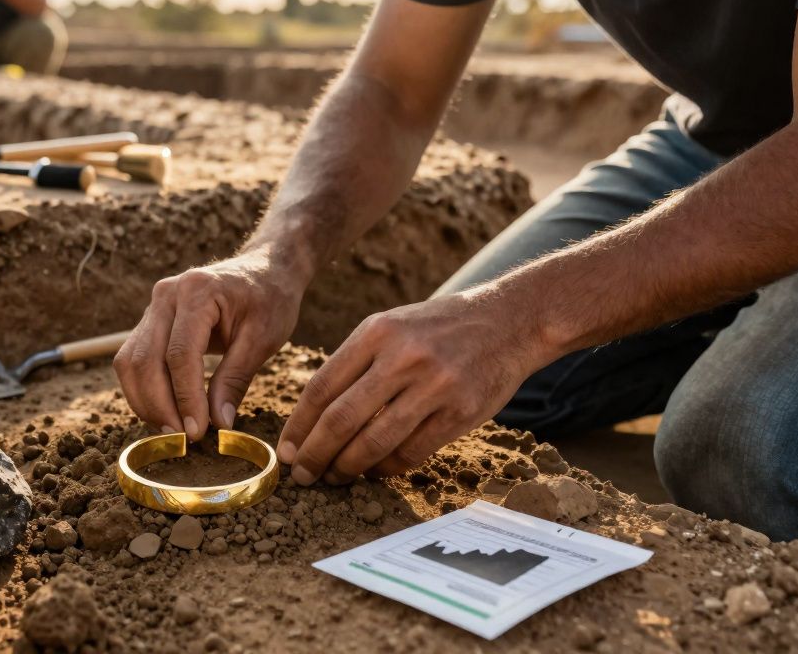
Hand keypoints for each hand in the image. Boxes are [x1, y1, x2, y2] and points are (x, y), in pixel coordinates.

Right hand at [114, 246, 308, 440]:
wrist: (264, 271)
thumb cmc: (269, 301)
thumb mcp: (263, 339)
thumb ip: (235, 380)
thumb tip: (218, 424)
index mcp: (197, 291)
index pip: (179, 354)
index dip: (185, 398)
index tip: (198, 431)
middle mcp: (166, 295)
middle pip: (145, 360)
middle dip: (159, 405)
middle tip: (182, 439)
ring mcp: (153, 306)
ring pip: (130, 362)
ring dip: (145, 401)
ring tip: (172, 431)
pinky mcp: (150, 321)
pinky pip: (133, 359)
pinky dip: (143, 390)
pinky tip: (165, 412)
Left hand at [277, 290, 551, 484]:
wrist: (510, 320)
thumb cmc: (439, 328)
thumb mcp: (392, 326)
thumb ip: (355, 363)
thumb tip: (312, 418)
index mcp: (377, 332)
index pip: (322, 387)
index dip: (299, 425)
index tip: (287, 451)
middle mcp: (402, 357)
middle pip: (341, 419)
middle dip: (316, 454)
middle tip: (303, 475)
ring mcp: (434, 385)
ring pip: (374, 442)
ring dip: (347, 468)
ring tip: (335, 478)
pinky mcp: (461, 411)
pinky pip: (411, 452)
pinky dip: (386, 468)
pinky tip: (375, 472)